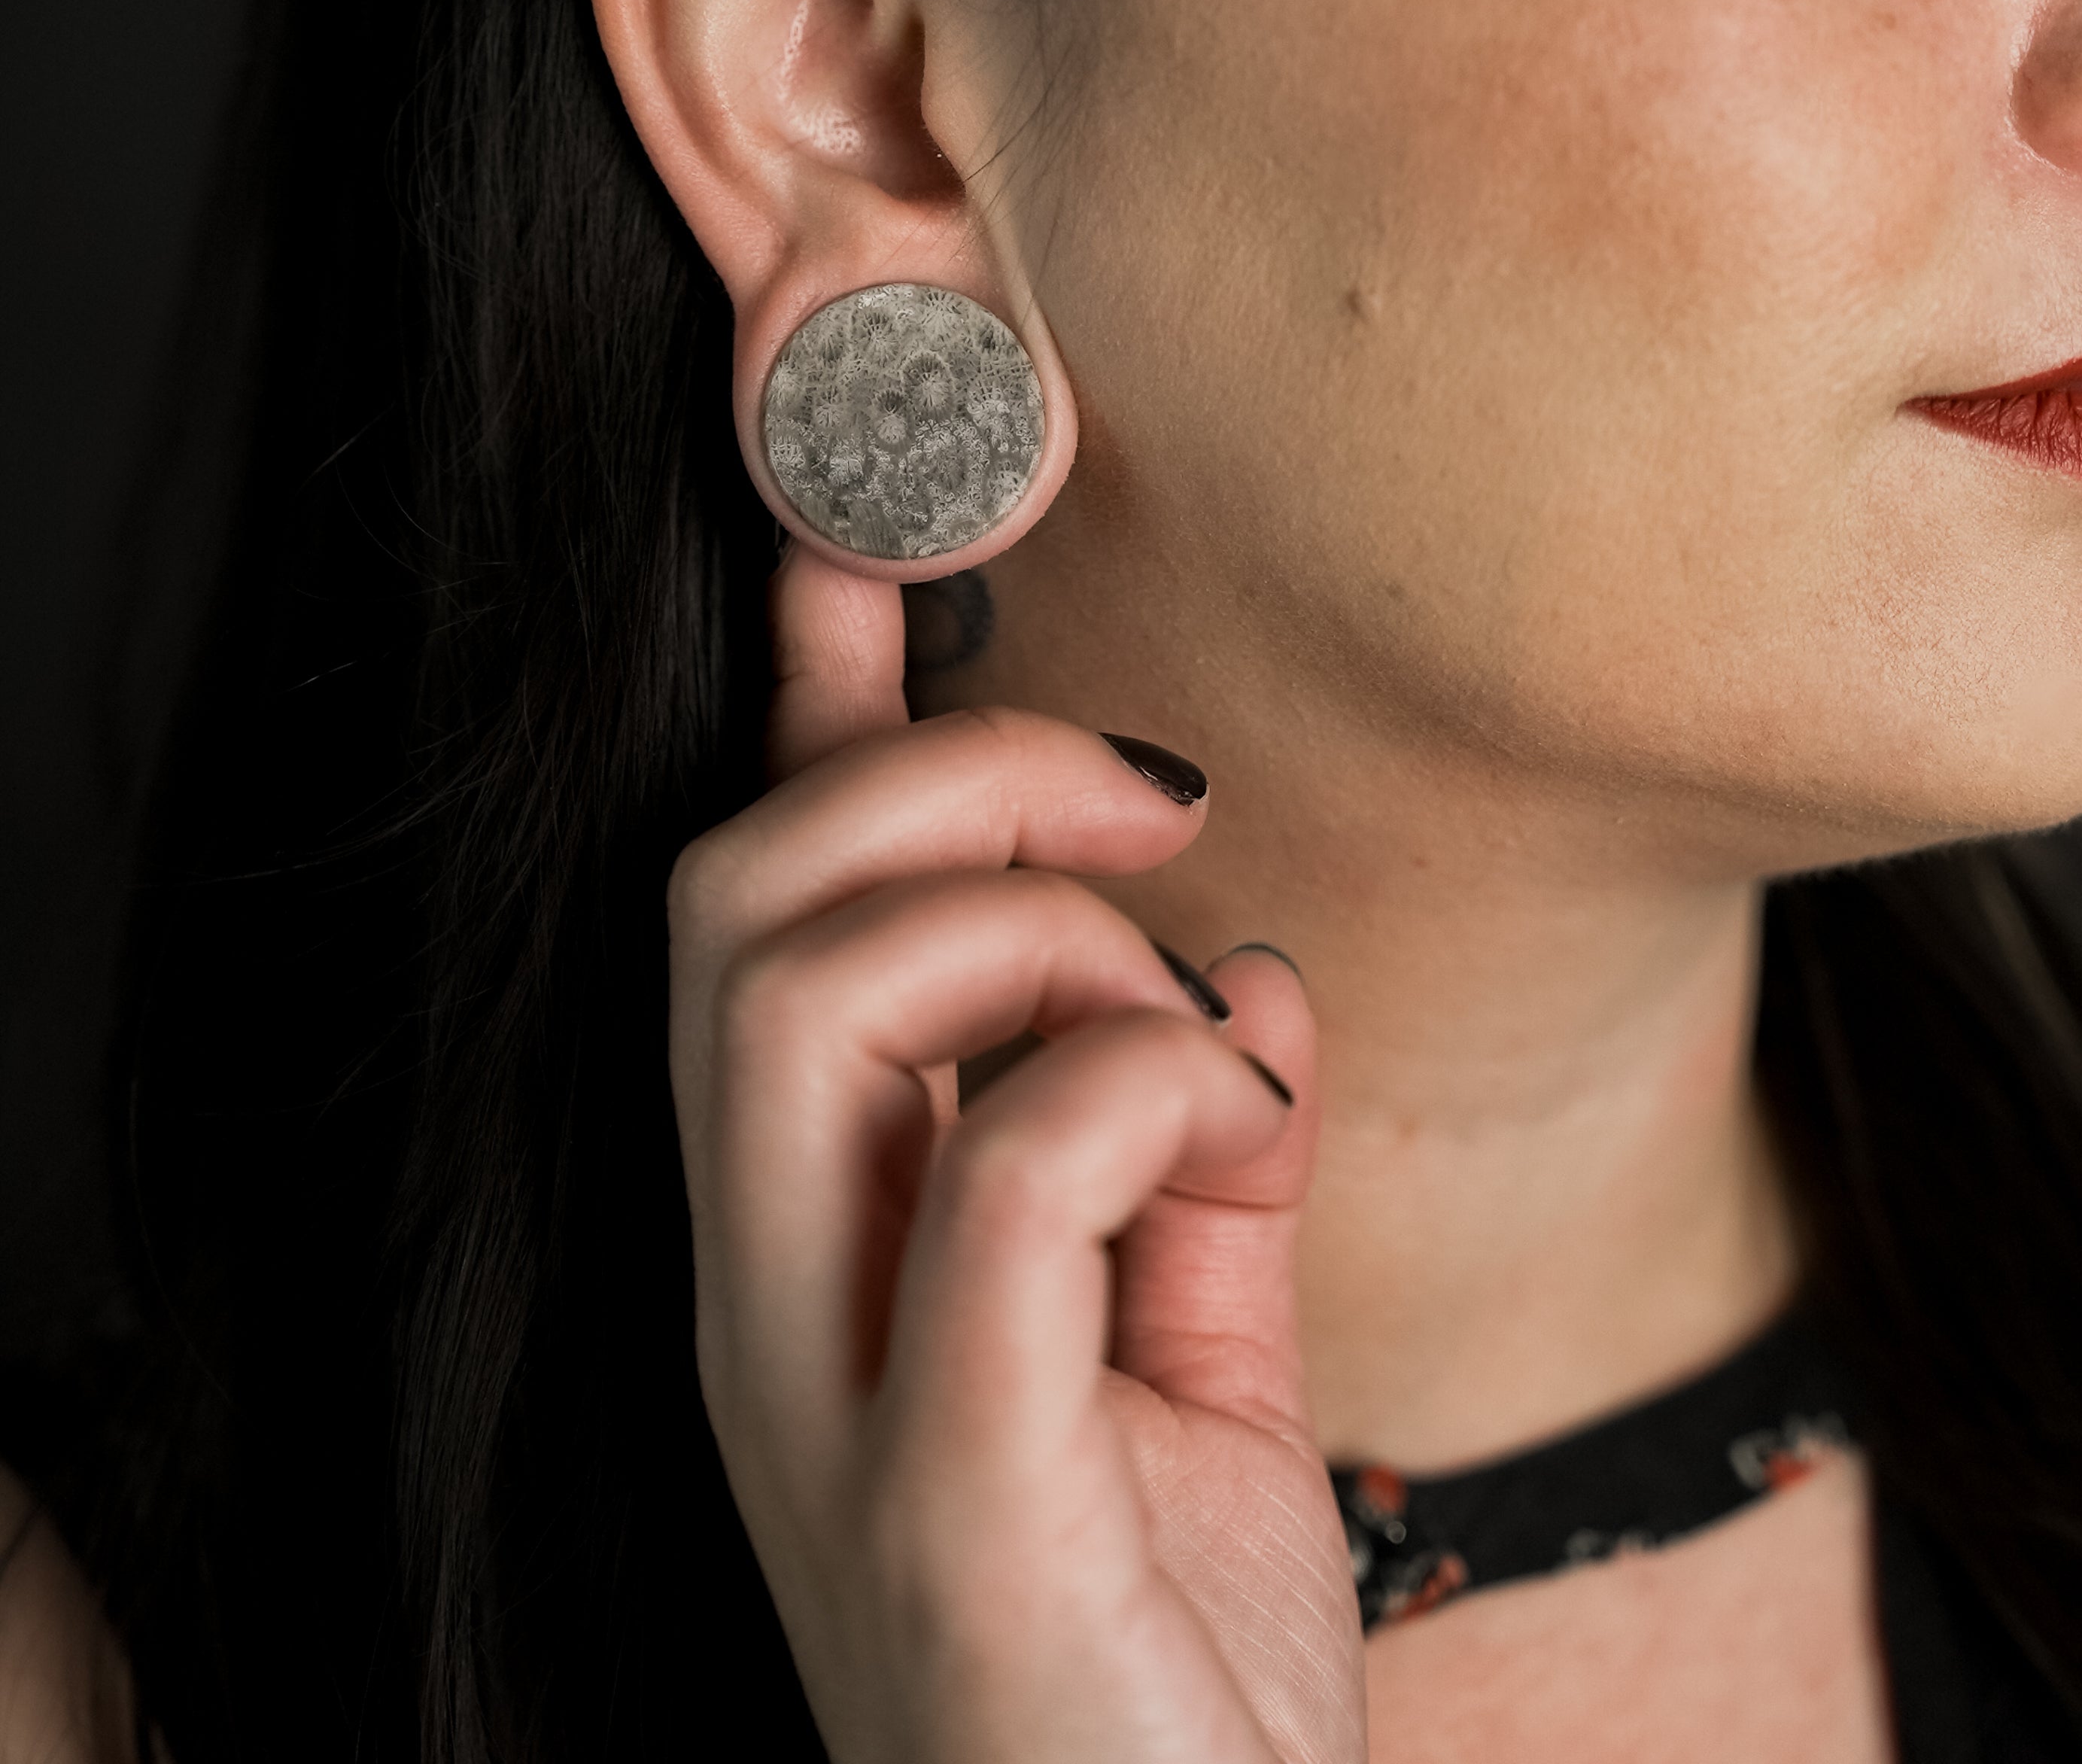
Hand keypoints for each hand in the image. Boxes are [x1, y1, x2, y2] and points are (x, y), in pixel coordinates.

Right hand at [668, 545, 1366, 1763]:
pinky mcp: (936, 1496)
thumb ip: (1200, 1173)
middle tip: (1160, 812)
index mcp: (817, 1246)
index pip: (758, 915)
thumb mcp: (1195, 1377)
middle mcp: (770, 1295)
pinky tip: (1241, 1134)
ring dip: (1036, 928)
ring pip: (803, 989)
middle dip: (953, 771)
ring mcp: (819, 1395)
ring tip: (1190, 1029)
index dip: (805, 703)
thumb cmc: (1170, 1681)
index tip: (857, 523)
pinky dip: (1140, 1087)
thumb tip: (1249, 970)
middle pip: (742, 902)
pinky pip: (1001, 1174)